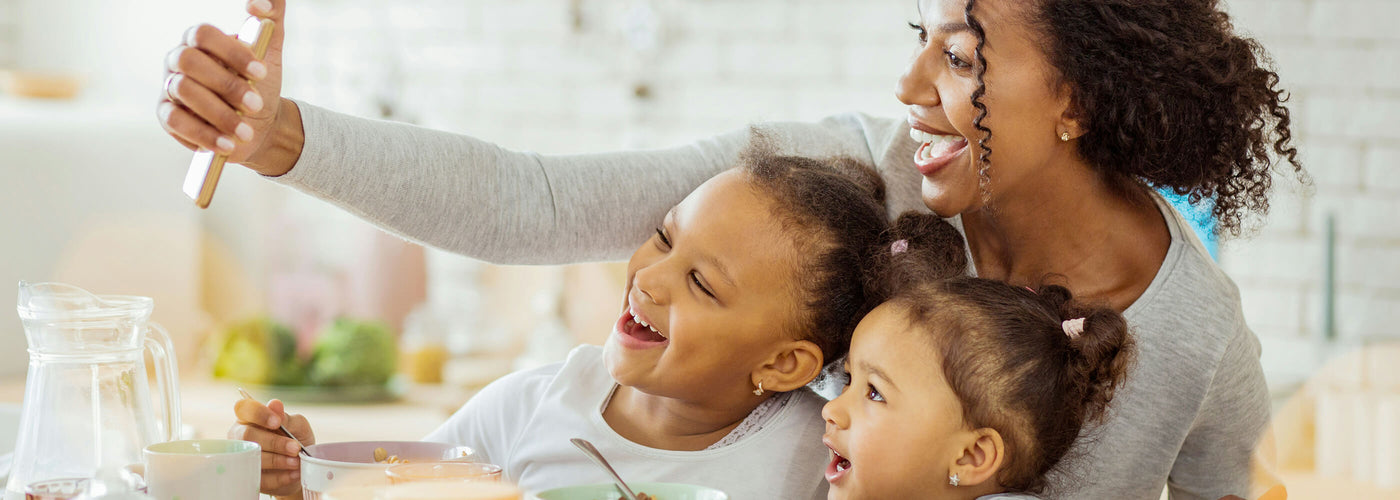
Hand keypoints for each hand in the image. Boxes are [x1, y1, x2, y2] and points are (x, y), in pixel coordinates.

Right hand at [157, 0, 298, 175]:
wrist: (258, 123)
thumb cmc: (259, 82)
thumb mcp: (270, 50)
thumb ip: (271, 18)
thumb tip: (259, 4)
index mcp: (199, 40)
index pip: (203, 34)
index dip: (232, 52)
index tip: (261, 72)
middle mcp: (178, 59)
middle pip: (189, 62)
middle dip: (226, 85)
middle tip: (256, 104)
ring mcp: (169, 87)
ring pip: (183, 91)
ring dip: (219, 114)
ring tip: (247, 131)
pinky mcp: (167, 115)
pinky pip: (176, 122)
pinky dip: (204, 135)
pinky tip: (228, 145)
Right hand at [229, 397, 314, 498]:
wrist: (302, 467)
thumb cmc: (296, 440)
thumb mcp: (297, 426)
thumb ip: (287, 418)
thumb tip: (275, 404)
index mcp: (250, 418)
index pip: (244, 408)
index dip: (259, 414)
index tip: (277, 422)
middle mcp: (239, 436)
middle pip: (247, 436)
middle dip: (274, 443)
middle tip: (295, 448)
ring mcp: (240, 457)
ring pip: (251, 458)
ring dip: (278, 461)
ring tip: (296, 463)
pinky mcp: (247, 477)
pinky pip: (259, 478)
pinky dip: (279, 477)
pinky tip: (293, 474)